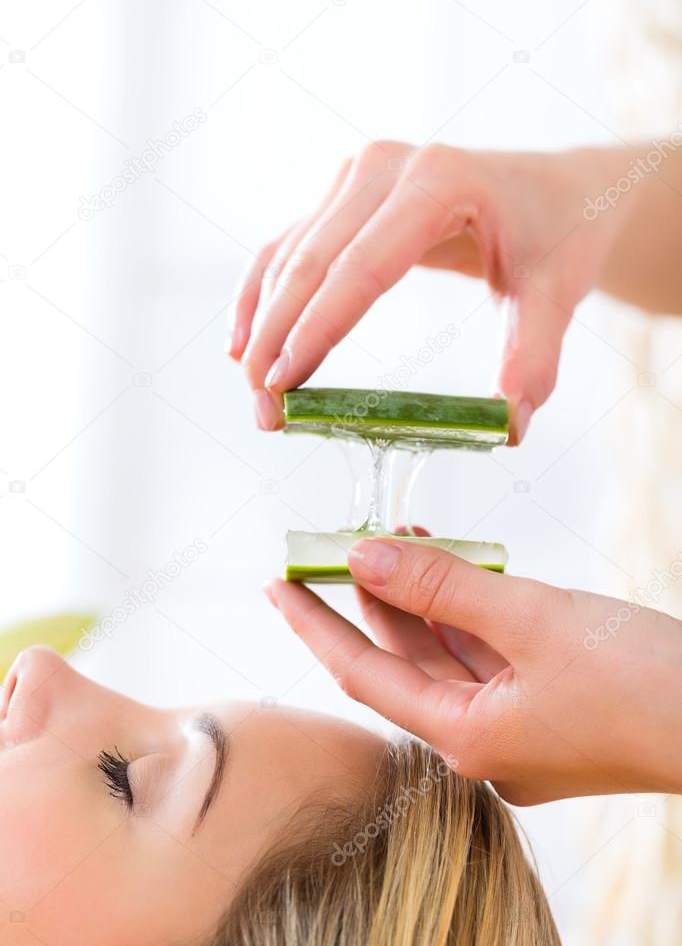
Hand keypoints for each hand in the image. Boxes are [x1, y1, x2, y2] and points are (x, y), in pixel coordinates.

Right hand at [230, 141, 630, 439]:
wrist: (555, 190)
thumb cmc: (558, 233)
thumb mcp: (558, 290)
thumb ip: (536, 354)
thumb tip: (508, 424)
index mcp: (438, 180)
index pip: (362, 266)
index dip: (318, 328)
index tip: (284, 385)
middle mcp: (384, 168)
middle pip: (311, 260)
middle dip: (277, 339)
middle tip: (263, 409)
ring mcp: (357, 177)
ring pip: (289, 256)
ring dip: (262, 324)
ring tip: (255, 393)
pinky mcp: (343, 197)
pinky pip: (288, 247)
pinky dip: (261, 295)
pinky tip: (242, 342)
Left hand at [265, 538, 681, 804]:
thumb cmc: (645, 682)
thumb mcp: (533, 619)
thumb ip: (443, 586)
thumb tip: (366, 556)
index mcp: (467, 738)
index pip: (362, 674)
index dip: (315, 624)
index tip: (276, 584)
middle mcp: (482, 742)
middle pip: (403, 662)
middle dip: (374, 598)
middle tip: (346, 540)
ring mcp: (515, 729)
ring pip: (446, 655)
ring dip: (424, 598)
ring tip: (404, 537)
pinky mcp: (545, 710)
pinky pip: (485, 657)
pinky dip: (466, 612)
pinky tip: (458, 569)